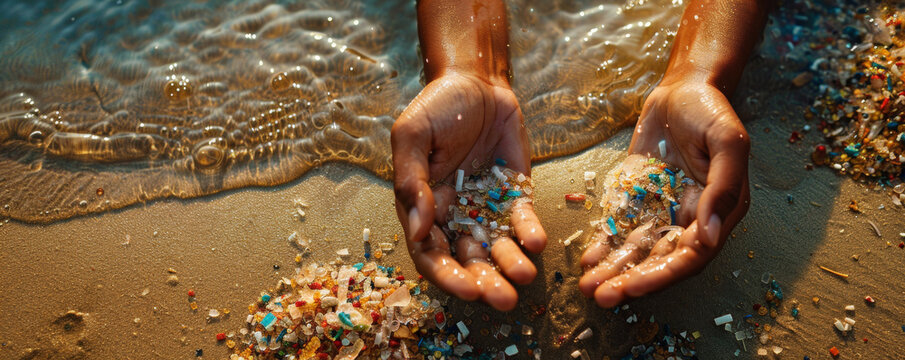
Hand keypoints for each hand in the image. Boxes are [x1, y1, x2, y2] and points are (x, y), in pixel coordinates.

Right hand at [391, 72, 546, 310]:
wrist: (476, 82)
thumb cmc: (438, 107)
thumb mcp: (413, 135)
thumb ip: (411, 180)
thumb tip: (419, 227)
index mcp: (423, 209)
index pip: (432, 255)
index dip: (448, 277)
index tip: (468, 290)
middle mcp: (454, 216)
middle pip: (468, 261)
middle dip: (486, 283)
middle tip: (504, 299)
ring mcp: (486, 207)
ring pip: (498, 248)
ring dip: (510, 265)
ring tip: (526, 275)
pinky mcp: (514, 194)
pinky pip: (522, 220)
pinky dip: (529, 232)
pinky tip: (537, 241)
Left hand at [579, 80, 750, 306]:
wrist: (682, 87)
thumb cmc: (710, 110)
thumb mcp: (727, 141)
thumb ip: (723, 188)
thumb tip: (711, 236)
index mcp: (718, 212)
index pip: (691, 256)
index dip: (662, 275)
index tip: (633, 287)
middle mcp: (690, 218)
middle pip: (658, 259)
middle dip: (630, 280)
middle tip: (600, 297)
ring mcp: (661, 210)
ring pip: (636, 250)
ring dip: (613, 270)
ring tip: (587, 287)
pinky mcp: (637, 198)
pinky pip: (619, 227)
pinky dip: (603, 246)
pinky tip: (585, 261)